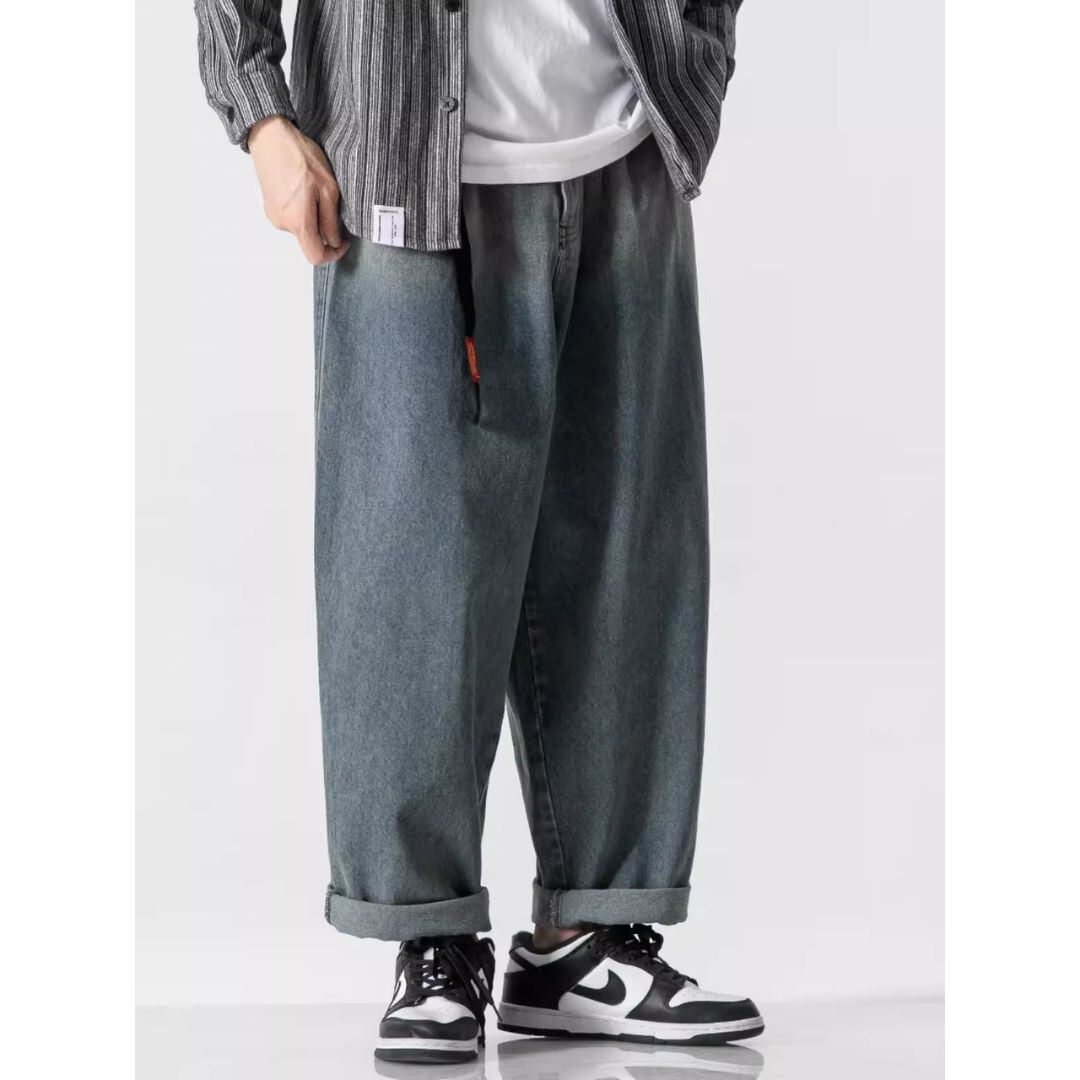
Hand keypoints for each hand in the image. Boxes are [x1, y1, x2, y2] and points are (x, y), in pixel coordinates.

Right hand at [248, 115, 349, 265]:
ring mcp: (273, 216)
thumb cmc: (300, 158)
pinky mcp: (269, 206)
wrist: (270, 136)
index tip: (343, 240)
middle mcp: (282, 224)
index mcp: (298, 222)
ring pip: (300, 229)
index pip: (316, 256)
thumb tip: (334, 241)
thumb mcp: (327, 189)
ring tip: (315, 191)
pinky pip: (290, 218)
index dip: (334, 254)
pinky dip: (301, 211)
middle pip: (309, 241)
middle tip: (332, 205)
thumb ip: (331, 220)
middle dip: (324, 230)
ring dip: (312, 218)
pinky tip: (303, 189)